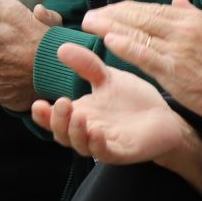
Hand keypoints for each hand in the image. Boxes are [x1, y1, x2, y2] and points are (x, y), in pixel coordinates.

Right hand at [30, 42, 192, 164]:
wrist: (164, 116)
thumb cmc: (132, 99)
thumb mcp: (107, 78)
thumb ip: (86, 65)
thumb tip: (61, 48)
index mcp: (80, 114)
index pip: (54, 119)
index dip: (43, 115)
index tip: (37, 103)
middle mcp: (87, 131)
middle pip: (62, 134)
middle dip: (57, 121)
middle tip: (61, 103)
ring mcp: (103, 143)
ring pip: (80, 145)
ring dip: (76, 132)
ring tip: (78, 115)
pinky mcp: (121, 152)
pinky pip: (105, 153)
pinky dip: (98, 144)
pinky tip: (97, 132)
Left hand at [82, 0, 201, 121]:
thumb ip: (193, 14)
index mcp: (191, 18)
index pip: (152, 8)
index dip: (126, 8)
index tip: (108, 10)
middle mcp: (182, 29)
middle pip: (140, 16)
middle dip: (111, 14)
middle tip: (90, 15)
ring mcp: (178, 49)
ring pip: (138, 32)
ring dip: (110, 27)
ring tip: (90, 24)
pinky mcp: (174, 70)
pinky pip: (145, 54)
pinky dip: (126, 46)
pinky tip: (109, 40)